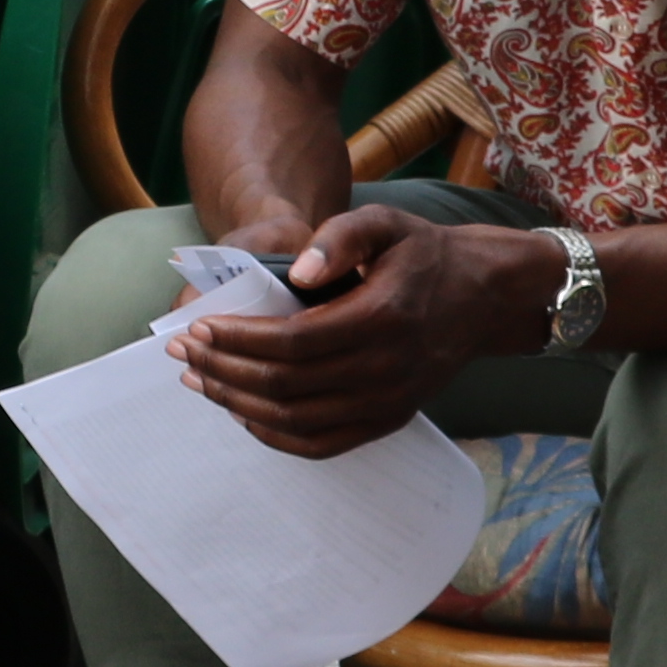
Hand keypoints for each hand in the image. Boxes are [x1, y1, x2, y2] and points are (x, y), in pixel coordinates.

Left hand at [171, 206, 531, 457]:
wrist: (482, 296)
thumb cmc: (424, 253)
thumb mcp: (386, 222)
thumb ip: (339, 236)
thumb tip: (298, 271)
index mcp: (382, 317)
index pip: (292, 341)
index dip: (238, 339)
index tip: (198, 327)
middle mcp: (386, 368)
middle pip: (286, 385)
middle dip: (224, 369)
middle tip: (184, 353)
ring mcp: (389, 402)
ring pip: (297, 420)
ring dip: (239, 404)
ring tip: (200, 380)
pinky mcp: (388, 420)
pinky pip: (322, 444)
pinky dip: (275, 435)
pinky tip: (243, 413)